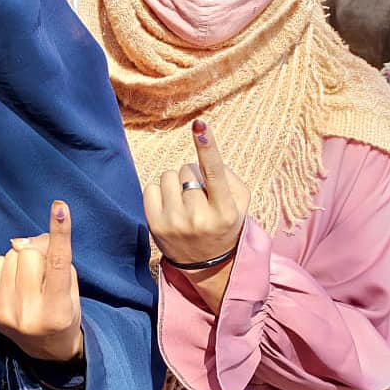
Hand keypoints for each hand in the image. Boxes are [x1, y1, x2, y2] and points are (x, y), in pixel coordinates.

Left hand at [0, 200, 82, 362]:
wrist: (45, 348)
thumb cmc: (63, 312)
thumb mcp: (70, 289)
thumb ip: (54, 261)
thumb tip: (23, 241)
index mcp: (57, 310)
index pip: (59, 263)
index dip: (60, 232)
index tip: (59, 207)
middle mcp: (28, 314)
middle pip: (29, 254)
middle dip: (37, 255)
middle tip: (43, 271)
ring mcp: (5, 314)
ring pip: (10, 256)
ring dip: (20, 262)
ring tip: (29, 281)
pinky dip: (5, 268)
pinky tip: (14, 284)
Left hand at [144, 119, 249, 266]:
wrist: (207, 264)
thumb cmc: (224, 223)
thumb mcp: (239, 204)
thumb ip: (228, 176)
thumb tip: (204, 153)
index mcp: (225, 211)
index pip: (214, 172)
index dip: (207, 146)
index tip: (200, 125)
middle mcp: (199, 217)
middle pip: (187, 170)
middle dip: (192, 177)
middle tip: (199, 197)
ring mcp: (175, 222)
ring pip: (168, 176)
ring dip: (175, 183)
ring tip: (184, 202)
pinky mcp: (155, 225)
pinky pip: (151, 188)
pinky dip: (160, 192)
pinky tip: (170, 207)